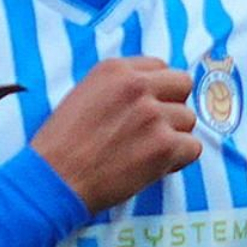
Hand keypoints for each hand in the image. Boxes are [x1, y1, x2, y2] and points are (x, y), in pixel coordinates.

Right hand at [30, 57, 200, 213]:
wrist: (54, 180)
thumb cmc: (62, 145)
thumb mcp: (84, 95)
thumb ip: (118, 87)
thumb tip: (150, 93)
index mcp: (115, 69)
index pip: (160, 66)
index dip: (157, 90)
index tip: (148, 106)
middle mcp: (137, 86)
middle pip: (182, 85)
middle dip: (172, 106)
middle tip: (154, 128)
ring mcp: (153, 115)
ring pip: (189, 119)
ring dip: (173, 136)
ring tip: (147, 151)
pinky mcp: (164, 146)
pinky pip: (192, 148)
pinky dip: (178, 160)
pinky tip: (155, 166)